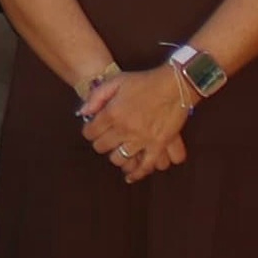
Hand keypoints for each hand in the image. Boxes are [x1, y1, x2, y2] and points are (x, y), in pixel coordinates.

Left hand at [79, 62, 193, 179]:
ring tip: (119, 151)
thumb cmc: (145, 81)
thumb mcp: (116, 81)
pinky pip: (145, 166)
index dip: (90, 131)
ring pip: (119, 159)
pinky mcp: (158, 145)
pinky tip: (130, 176)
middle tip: (107, 139)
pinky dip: (137, 174)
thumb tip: (82, 113)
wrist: (175, 85)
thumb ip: (96, 97)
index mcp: (112, 113)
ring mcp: (141, 139)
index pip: (90, 132)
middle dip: (101, 143)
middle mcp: (124, 129)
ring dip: (116, 156)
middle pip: (102, 147)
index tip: (94, 129)